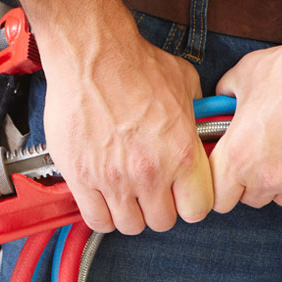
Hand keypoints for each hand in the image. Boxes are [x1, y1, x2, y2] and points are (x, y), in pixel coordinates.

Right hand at [43, 37, 211, 233]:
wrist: (91, 55)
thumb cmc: (133, 64)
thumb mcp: (184, 85)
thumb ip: (196, 115)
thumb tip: (200, 124)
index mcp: (181, 153)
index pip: (197, 209)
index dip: (190, 203)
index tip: (181, 196)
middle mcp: (150, 172)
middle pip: (162, 221)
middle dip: (159, 209)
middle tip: (151, 192)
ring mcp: (114, 179)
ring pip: (129, 226)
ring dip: (129, 213)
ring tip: (125, 195)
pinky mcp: (82, 178)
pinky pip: (96, 220)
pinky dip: (101, 215)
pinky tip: (102, 198)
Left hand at [210, 35, 281, 210]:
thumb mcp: (246, 75)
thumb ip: (225, 96)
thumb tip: (221, 103)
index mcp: (239, 156)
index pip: (219, 198)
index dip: (224, 186)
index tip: (233, 177)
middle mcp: (269, 177)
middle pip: (252, 199)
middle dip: (256, 181)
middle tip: (271, 151)